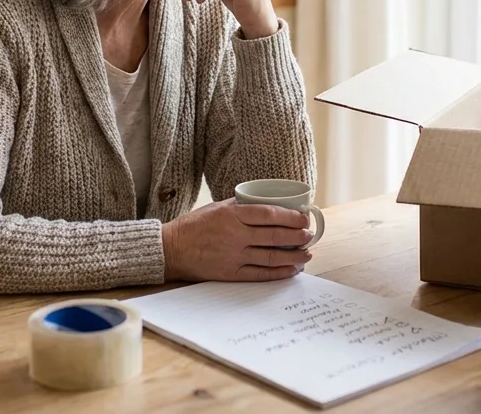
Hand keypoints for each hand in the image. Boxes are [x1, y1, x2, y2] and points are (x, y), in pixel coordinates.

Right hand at [161, 198, 312, 281]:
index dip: (291, 217)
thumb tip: (271, 207)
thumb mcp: (217, 207)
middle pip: (275, 236)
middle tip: (309, 235)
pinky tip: (292, 269)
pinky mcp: (230, 273)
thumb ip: (242, 207)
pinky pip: (260, 274)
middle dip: (297, 236)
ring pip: (271, 256)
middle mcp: (235, 235)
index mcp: (232, 215)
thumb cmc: (194, 226)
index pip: (269, 214)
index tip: (304, 218)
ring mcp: (233, 256)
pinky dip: (279, 272)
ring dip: (293, 256)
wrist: (171, 250)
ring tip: (307, 254)